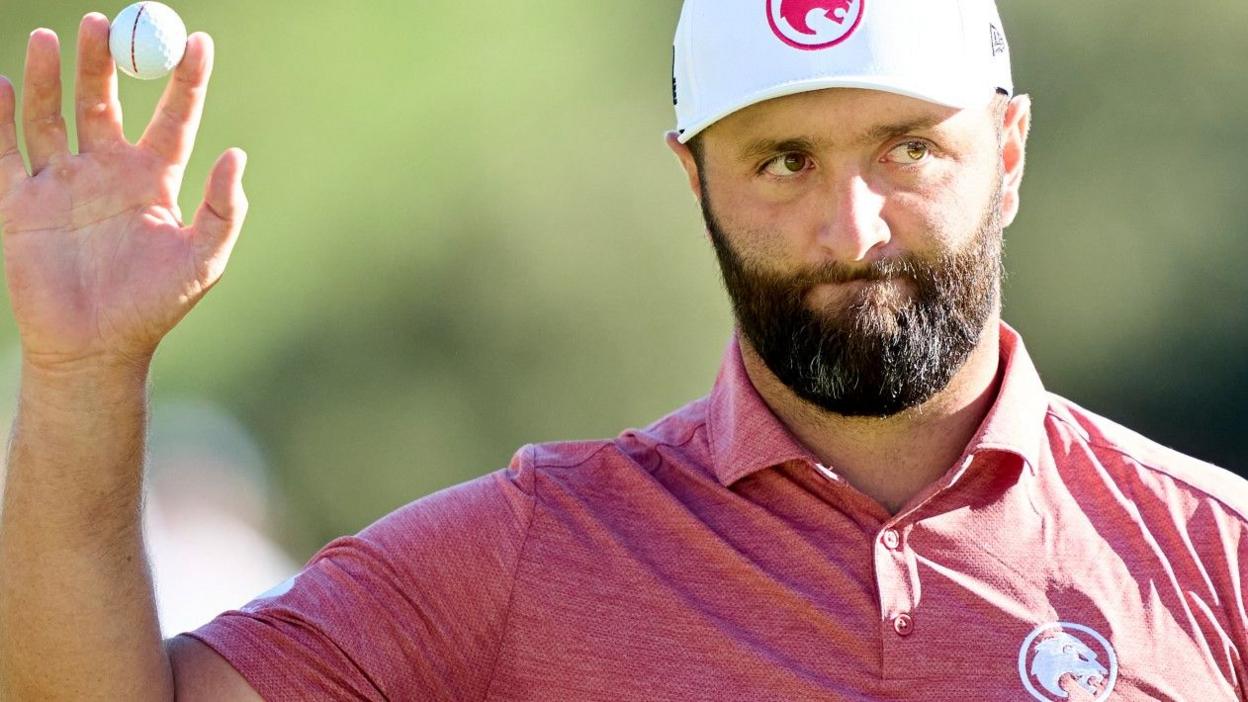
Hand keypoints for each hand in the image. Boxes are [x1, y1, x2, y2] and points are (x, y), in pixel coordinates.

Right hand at [0, 14, 246, 372]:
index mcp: (155, 180)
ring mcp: (62, 184)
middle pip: (105, 102)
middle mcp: (108, 172)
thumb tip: (236, 154)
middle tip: (106, 22)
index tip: (197, 39)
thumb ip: (223, 209)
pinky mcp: (21, 203)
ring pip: (53, 115)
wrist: (96, 348)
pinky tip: (3, 82)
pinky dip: (1, 116)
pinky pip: (5, 150)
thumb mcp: (204, 259)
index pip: (173, 116)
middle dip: (104, 62)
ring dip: (50, 76)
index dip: (186, 79)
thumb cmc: (155, 306)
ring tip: (54, 36)